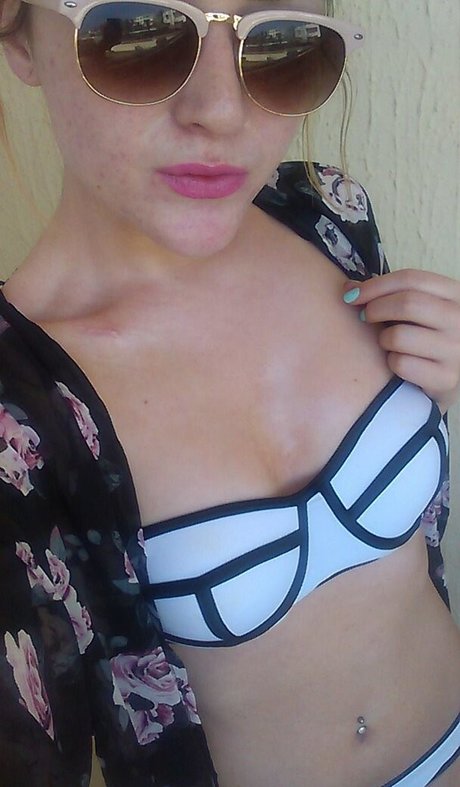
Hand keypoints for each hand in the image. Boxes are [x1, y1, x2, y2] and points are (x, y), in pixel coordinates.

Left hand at [343, 269, 459, 411]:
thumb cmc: (427, 338)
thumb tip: (348, 288)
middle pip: (407, 303)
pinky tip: (398, 364)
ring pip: (399, 336)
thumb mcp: (419, 310)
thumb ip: (389, 294)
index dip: (375, 285)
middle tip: (365, 317)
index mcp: (455, 294)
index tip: (352, 294)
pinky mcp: (446, 378)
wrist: (450, 379)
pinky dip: (391, 364)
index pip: (411, 279)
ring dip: (383, 340)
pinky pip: (401, 364)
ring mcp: (456, 350)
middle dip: (375, 309)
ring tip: (388, 344)